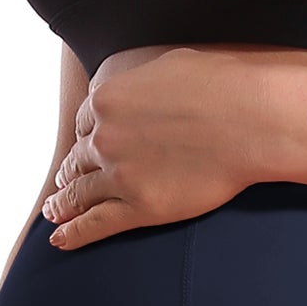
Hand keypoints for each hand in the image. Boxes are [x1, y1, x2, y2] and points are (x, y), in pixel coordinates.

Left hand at [40, 43, 263, 248]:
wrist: (251, 118)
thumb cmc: (223, 85)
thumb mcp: (170, 64)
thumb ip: (145, 81)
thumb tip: (149, 85)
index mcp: (107, 99)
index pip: (84, 124)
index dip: (86, 138)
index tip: (86, 149)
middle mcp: (104, 136)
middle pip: (77, 160)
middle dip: (71, 173)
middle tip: (63, 185)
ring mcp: (118, 174)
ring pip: (79, 194)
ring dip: (63, 205)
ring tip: (54, 213)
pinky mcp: (139, 207)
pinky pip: (95, 224)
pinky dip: (74, 234)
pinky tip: (61, 241)